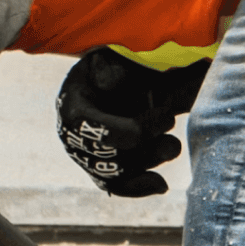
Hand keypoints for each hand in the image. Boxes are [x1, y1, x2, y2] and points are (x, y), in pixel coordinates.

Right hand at [54, 50, 208, 196]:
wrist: (120, 74)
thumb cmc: (118, 63)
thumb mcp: (115, 58)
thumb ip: (115, 69)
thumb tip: (109, 85)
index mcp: (72, 108)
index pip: (95, 131)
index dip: (133, 130)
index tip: (166, 116)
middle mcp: (72, 138)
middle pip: (108, 159)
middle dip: (147, 148)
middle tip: (172, 124)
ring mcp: (85, 156)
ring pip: (115, 175)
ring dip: (149, 163)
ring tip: (172, 145)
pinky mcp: (101, 168)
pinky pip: (116, 186)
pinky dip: (139, 188)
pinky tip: (162, 185)